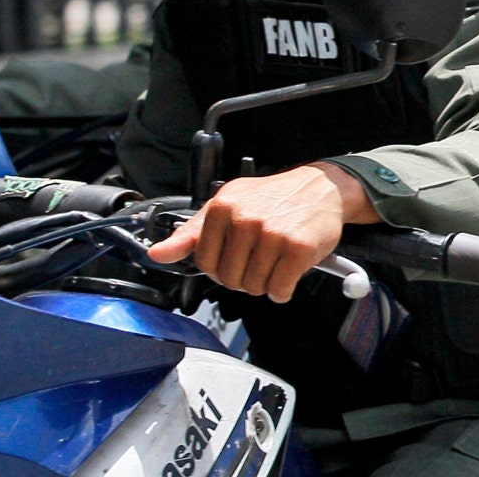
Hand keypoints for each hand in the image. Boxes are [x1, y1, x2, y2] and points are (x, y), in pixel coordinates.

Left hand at [149, 164, 352, 302]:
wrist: (322, 188)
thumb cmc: (274, 199)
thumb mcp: (229, 206)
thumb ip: (191, 233)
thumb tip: (157, 254)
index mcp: (222, 208)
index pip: (204, 263)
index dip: (221, 267)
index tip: (235, 257)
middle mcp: (244, 219)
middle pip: (229, 279)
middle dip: (244, 277)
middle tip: (260, 259)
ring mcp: (271, 234)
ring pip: (254, 287)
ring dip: (266, 283)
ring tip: (275, 261)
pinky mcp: (296, 249)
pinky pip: (280, 290)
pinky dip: (284, 289)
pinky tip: (289, 271)